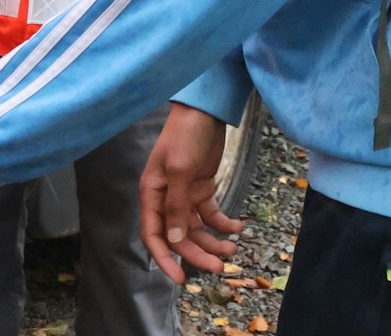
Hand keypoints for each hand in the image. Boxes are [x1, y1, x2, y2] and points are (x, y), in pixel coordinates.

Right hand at [138, 103, 243, 284]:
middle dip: (198, 253)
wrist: (205, 111)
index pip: (153, 234)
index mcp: (152, 193)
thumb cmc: (185, 135)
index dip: (164, 259)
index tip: (181, 279)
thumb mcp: (180, 170)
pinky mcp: (202, 188)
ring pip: (196, 228)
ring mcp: (184, 194)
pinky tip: (238, 227)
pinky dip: (224, 223)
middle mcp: (166, 197)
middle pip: (178, 236)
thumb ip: (177, 206)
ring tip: (233, 249)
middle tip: (219, 267)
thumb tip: (174, 239)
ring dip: (213, 241)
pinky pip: (211, 214)